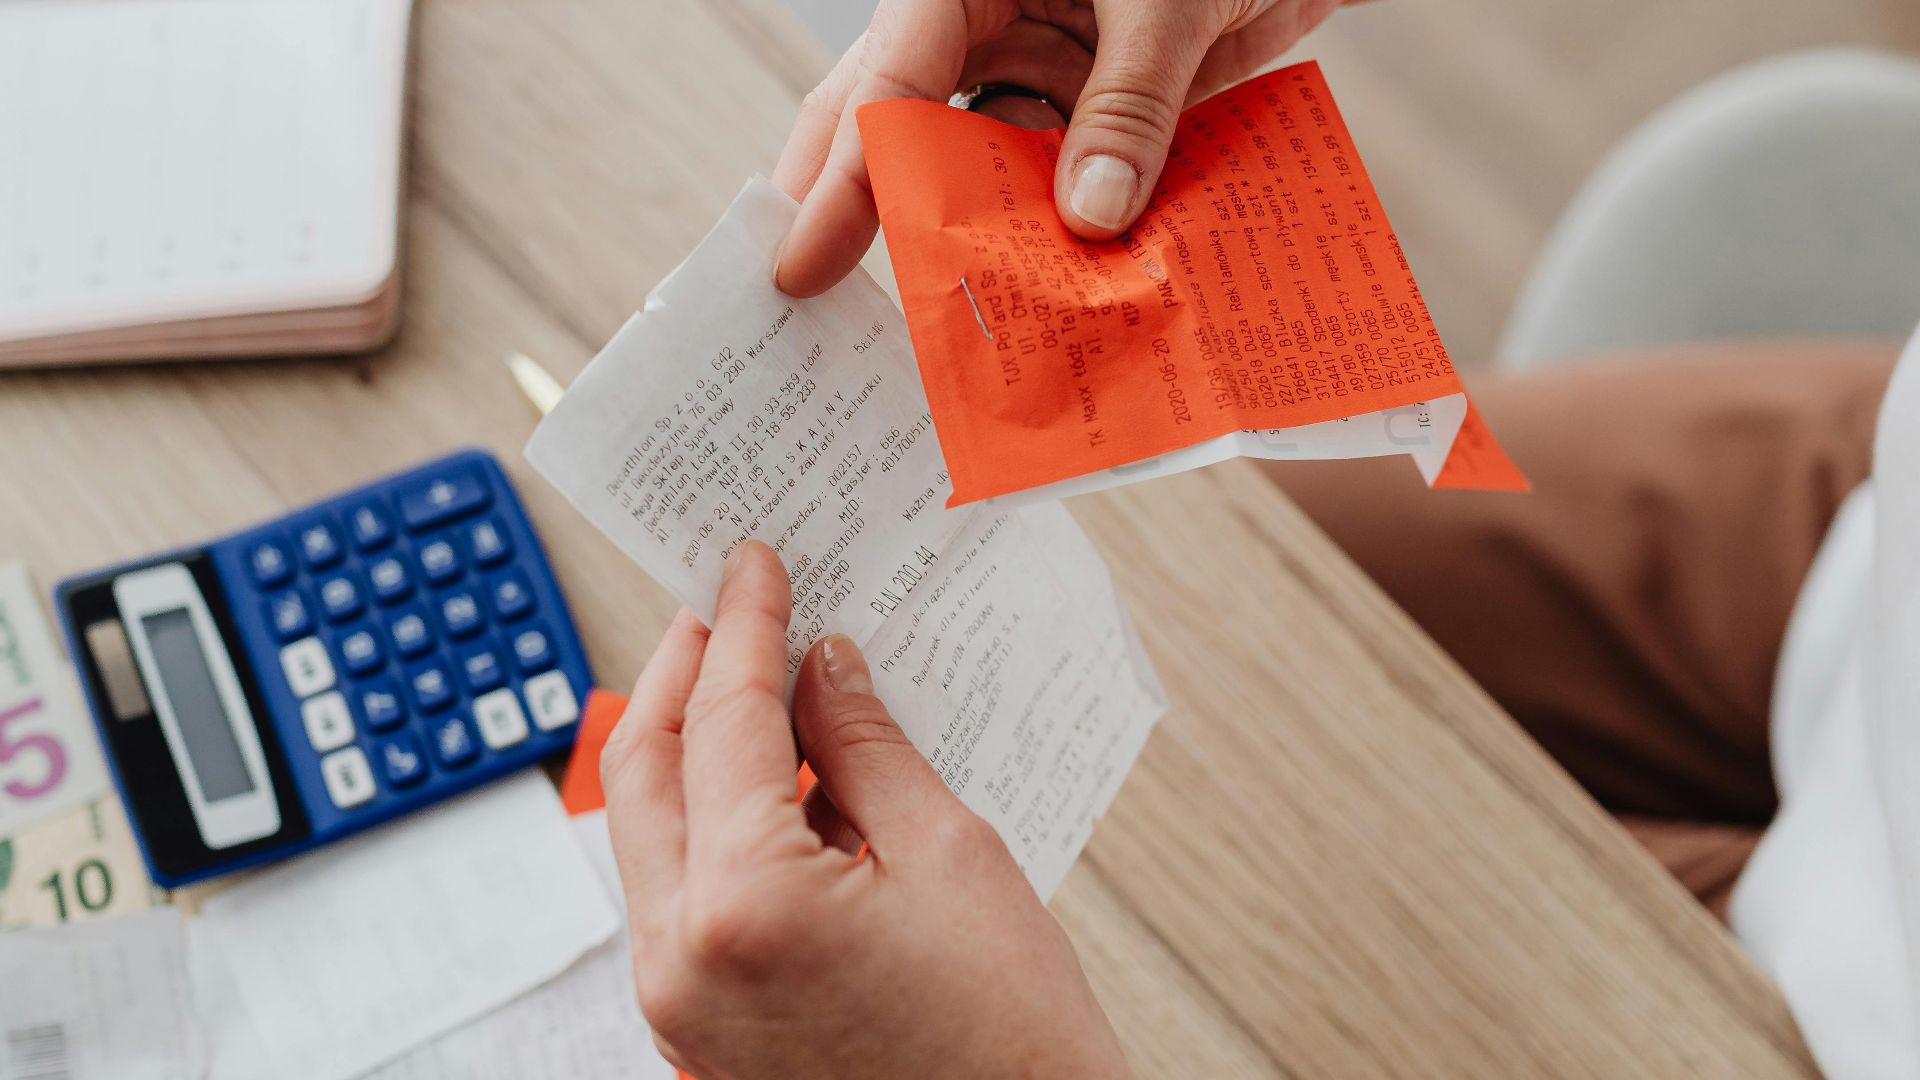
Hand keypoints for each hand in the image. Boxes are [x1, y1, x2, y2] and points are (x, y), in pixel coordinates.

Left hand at [603, 540, 1129, 1078]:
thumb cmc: (1010, 1041)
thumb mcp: (950, 854)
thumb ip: (867, 746)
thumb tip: (825, 666)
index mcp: (741, 904)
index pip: (723, 720)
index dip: (744, 626)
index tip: (752, 566)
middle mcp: (679, 959)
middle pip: (645, 769)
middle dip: (684, 673)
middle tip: (728, 608)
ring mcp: (678, 1005)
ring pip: (649, 834)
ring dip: (692, 749)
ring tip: (757, 684)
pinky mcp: (697, 1030)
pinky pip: (678, 894)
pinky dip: (712, 824)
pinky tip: (776, 784)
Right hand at [772, 0, 1349, 296]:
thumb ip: (1129, 105)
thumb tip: (1089, 222)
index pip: (886, 81)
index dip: (842, 180)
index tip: (806, 265)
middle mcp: (987, 18)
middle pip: (899, 123)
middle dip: (869, 211)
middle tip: (819, 302)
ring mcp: (1043, 60)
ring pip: (980, 162)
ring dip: (978, 235)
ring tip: (948, 320)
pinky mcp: (1101, 98)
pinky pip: (1061, 173)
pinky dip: (1059, 230)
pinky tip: (1049, 290)